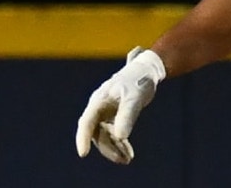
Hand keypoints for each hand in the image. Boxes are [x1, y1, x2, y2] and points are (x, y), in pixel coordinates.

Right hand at [75, 46, 166, 163]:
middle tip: (122, 159)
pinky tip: (128, 153)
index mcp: (99, 100)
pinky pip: (113, 134)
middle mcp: (98, 107)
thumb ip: (127, 116)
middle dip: (108, 148)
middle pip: (97, 132)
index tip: (83, 154)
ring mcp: (105, 113)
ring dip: (114, 148)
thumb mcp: (134, 98)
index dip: (82, 138)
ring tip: (128, 159)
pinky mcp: (113, 117)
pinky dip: (120, 143)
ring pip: (105, 135)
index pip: (87, 122)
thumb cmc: (139, 81)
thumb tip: (120, 137)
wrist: (147, 70)